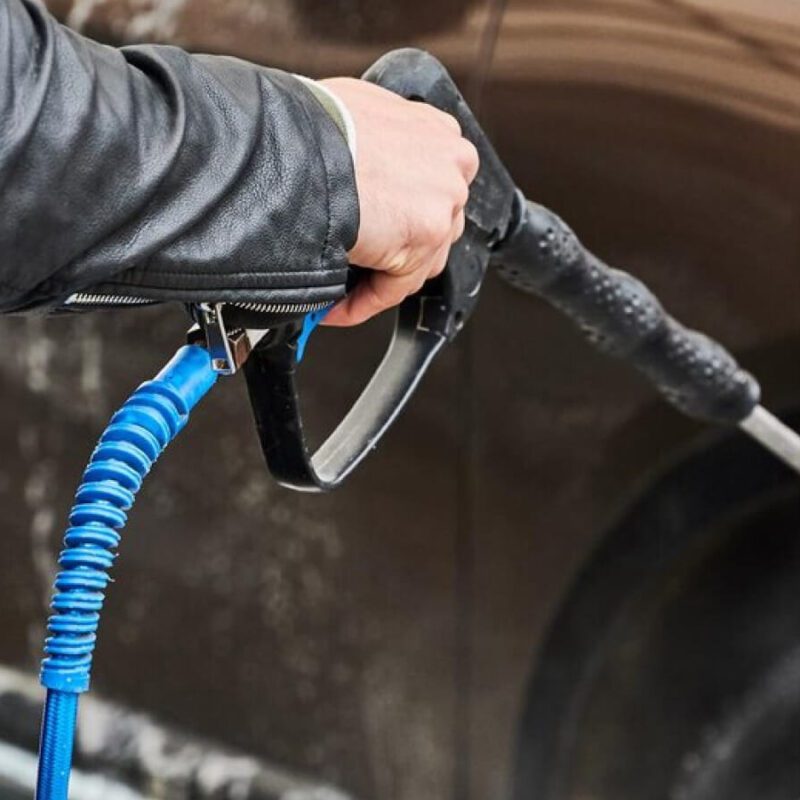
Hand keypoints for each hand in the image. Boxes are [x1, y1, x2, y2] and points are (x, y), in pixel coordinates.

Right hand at [319, 77, 478, 326]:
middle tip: (360, 261)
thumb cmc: (312, 128)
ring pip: (419, 262)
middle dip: (398, 249)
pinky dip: (363, 302)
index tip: (378, 230)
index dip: (401, 214)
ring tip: (344, 286)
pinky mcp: (424, 240)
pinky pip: (393, 287)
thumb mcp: (355, 112)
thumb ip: (376, 142)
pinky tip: (336, 306)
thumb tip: (359, 166)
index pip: (429, 189)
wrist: (296, 148)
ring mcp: (442, 205)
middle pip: (433, 227)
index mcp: (437, 133)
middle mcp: (450, 166)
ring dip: (381, 277)